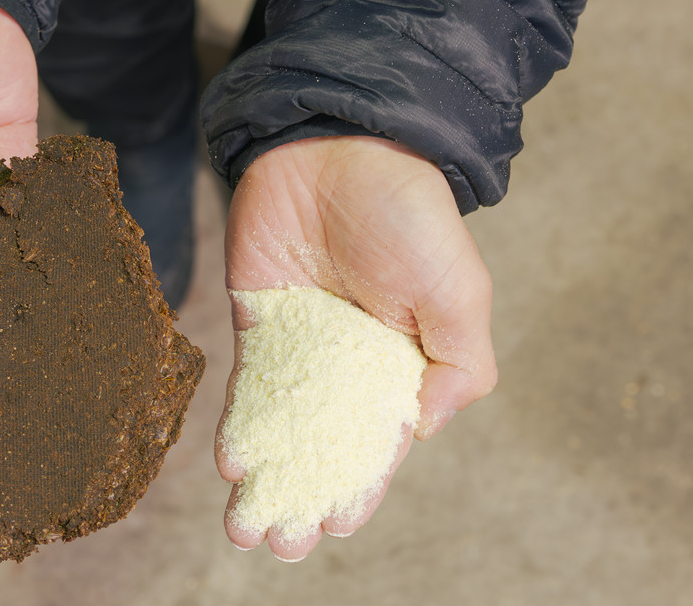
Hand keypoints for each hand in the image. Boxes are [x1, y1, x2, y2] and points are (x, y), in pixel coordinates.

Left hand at [215, 136, 496, 559]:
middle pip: (324, 444)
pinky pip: (247, 384)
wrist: (342, 149)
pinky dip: (240, 425)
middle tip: (280, 542)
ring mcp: (302, 344)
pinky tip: (232, 466)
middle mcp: (349, 363)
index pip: (379, 441)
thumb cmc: (411, 218)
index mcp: (403, 364)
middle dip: (304, 494)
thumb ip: (458, 369)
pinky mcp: (259, 321)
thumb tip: (419, 430)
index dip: (358, 485)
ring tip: (247, 528)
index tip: (335, 524)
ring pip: (282, 425)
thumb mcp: (460, 296)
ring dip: (267, 477)